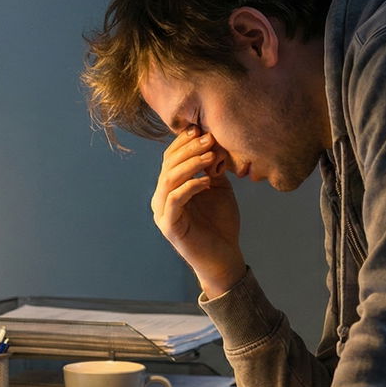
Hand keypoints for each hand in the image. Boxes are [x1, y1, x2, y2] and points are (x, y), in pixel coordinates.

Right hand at [152, 128, 245, 297]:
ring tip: (210, 156)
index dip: (183, 142)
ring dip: (190, 164)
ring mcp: (163, 213)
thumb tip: (213, 142)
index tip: (203, 129)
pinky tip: (208, 182)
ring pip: (169, 179)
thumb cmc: (220, 224)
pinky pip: (175, 200)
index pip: (170, 158)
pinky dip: (191, 187)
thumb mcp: (219, 188)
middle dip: (189, 149)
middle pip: (167, 165)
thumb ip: (213, 168)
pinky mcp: (170, 226)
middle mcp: (161, 198)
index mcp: (170, 188)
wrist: (224, 257)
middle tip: (209, 139)